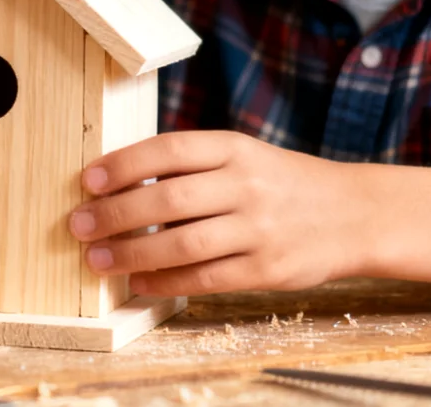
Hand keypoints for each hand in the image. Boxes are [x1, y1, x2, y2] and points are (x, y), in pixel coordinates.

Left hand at [67, 131, 370, 295]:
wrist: (353, 214)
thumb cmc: (281, 182)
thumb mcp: (244, 155)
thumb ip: (193, 166)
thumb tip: (120, 183)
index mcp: (236, 148)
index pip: (169, 150)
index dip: (123, 164)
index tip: (88, 180)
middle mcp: (247, 185)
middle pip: (168, 200)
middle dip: (115, 214)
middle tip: (77, 224)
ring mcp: (259, 229)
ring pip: (182, 244)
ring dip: (132, 253)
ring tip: (97, 258)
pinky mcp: (267, 269)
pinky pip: (206, 278)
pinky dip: (165, 281)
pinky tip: (138, 281)